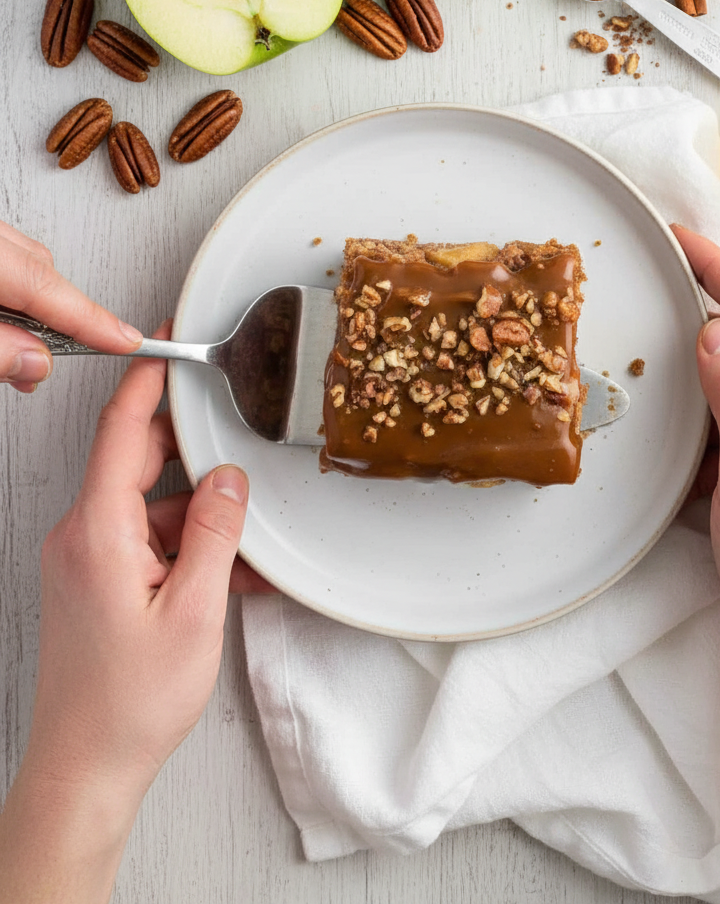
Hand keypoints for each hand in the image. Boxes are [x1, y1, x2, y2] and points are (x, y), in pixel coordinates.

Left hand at [0, 219, 141, 391]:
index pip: (50, 288)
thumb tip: (36, 362)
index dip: (94, 320)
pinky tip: (5, 321)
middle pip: (42, 271)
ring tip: (17, 347)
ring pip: (24, 263)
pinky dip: (13, 291)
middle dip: (56, 316)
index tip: (127, 341)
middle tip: (46, 360)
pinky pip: (7, 261)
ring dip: (31, 305)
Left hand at [0, 332, 272, 903]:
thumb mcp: (194, 610)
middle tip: (235, 438)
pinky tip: (227, 573)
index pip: (120, 430)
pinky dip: (187, 547)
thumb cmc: (130, 702)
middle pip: (138, 462)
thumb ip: (215, 532)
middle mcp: (83, 535)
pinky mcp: (97, 581)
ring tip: (246, 546)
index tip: (169, 342)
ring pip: (151, 507)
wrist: (86, 767)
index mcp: (98, 531)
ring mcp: (87, 559)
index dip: (147, 381)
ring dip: (199, 516)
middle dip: (191, 451)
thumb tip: (228, 477)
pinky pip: (147, 541)